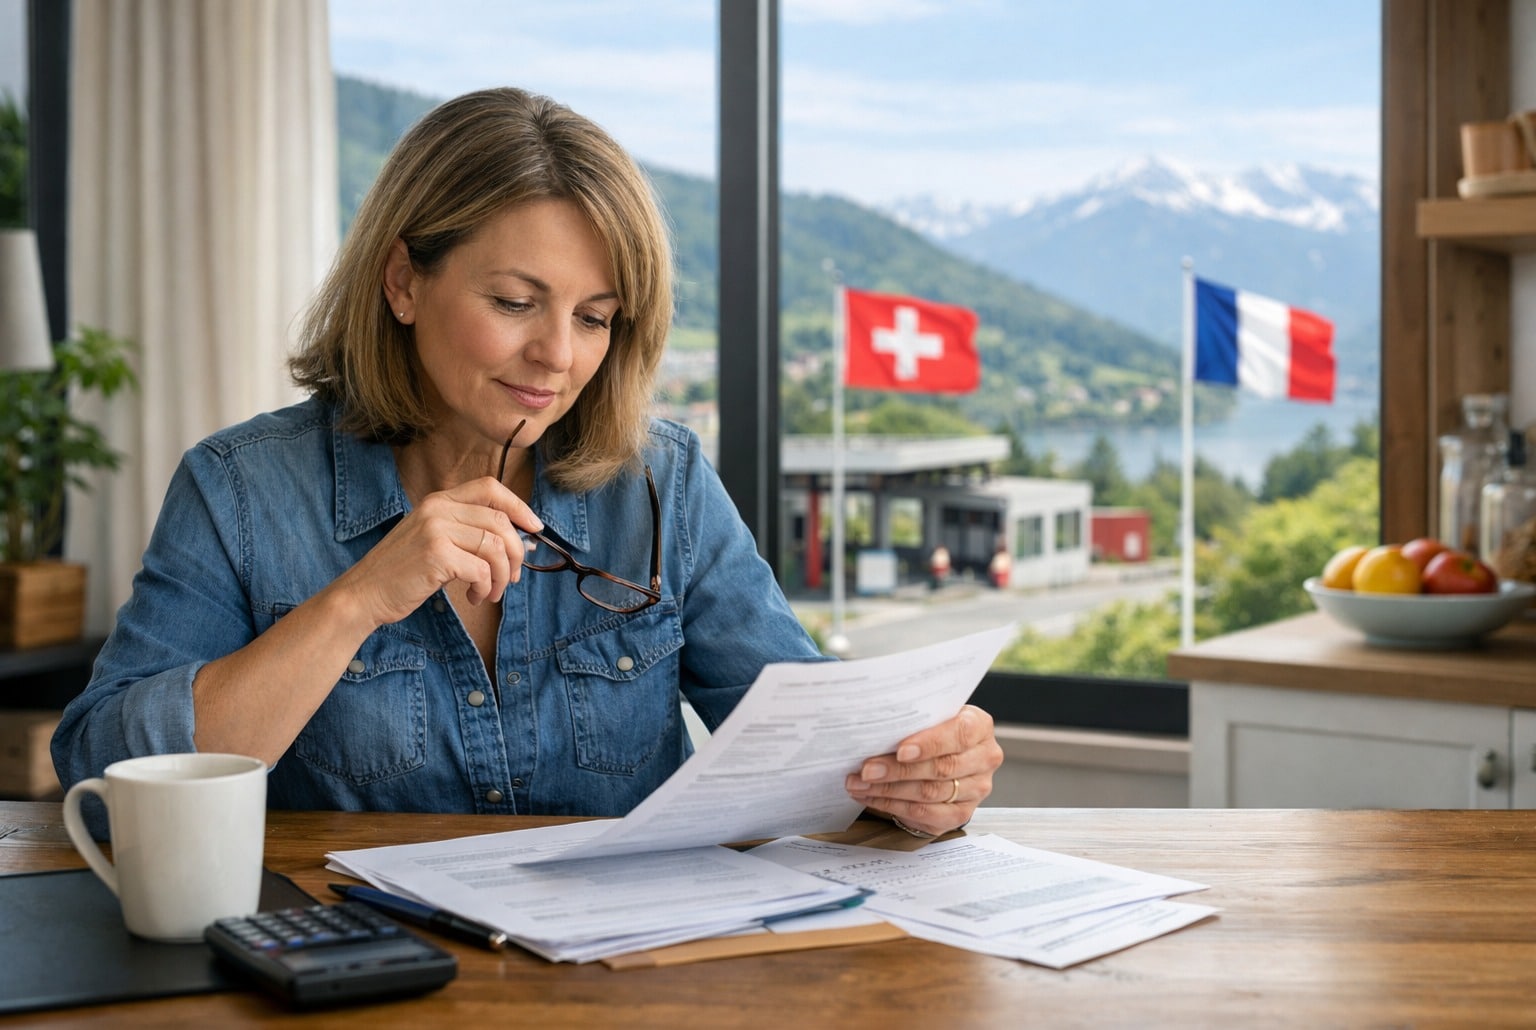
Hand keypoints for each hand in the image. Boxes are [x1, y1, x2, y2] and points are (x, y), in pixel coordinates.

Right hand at [325, 476, 542, 628]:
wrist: (363, 594)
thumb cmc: (403, 573)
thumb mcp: (435, 541)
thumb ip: (471, 535)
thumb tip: (523, 541)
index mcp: (439, 501)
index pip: (490, 488)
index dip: (518, 506)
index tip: (535, 528)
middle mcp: (438, 508)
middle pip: (500, 521)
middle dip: (515, 553)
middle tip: (513, 577)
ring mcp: (436, 530)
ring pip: (495, 547)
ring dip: (502, 576)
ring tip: (490, 593)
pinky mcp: (436, 555)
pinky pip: (482, 570)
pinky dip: (486, 588)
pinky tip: (474, 597)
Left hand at [844, 704, 1002, 838]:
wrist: (945, 753)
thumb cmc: (933, 730)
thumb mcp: (930, 716)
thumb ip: (914, 720)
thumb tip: (876, 727)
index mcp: (979, 727)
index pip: (959, 734)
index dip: (929, 744)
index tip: (900, 751)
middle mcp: (984, 758)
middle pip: (941, 768)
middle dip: (897, 770)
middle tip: (866, 770)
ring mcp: (976, 789)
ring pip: (930, 793)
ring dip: (889, 790)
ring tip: (860, 784)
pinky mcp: (961, 813)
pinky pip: (926, 814)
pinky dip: (894, 806)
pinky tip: (872, 798)